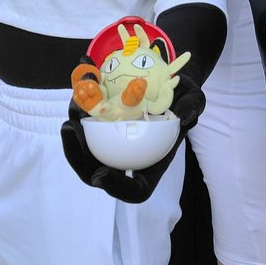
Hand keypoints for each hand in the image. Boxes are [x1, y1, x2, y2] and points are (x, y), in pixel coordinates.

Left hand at [61, 73, 204, 202]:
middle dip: (77, 155)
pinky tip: (83, 75)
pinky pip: (84, 119)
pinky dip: (80, 100)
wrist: (172, 80)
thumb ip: (192, 108)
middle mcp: (127, 157)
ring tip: (74, 103)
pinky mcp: (100, 123)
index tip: (101, 175)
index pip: (133, 190)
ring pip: (84, 146)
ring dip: (73, 128)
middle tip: (70, 129)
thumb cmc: (183, 97)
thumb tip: (184, 116)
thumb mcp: (195, 99)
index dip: (115, 187)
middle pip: (95, 171)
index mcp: (151, 164)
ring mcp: (111, 142)